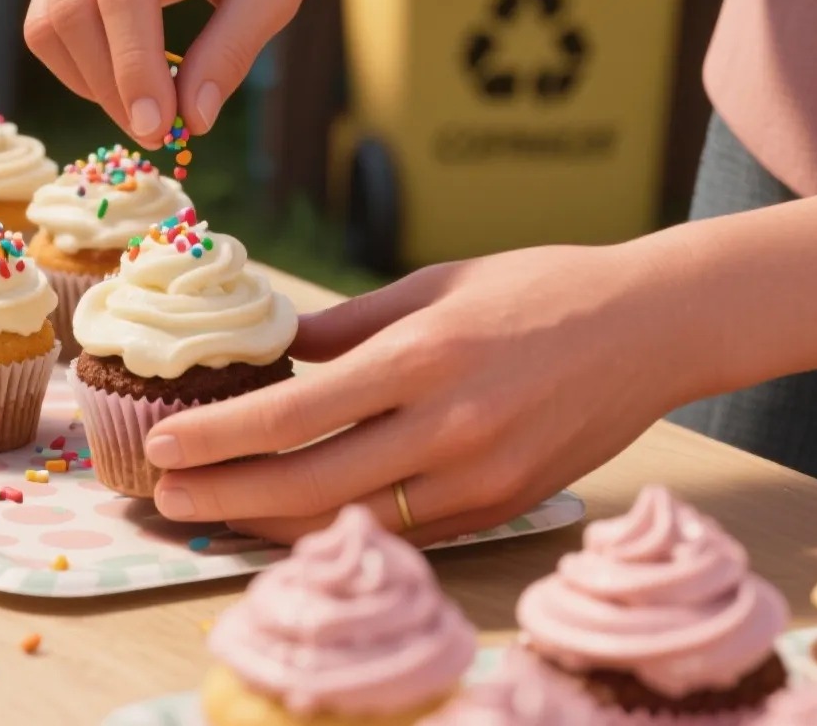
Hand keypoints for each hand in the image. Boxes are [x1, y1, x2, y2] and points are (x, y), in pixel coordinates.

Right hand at [22, 0, 331, 148]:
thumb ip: (231, 51)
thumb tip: (190, 121)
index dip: (133, 64)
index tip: (159, 127)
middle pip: (72, 5)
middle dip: (108, 82)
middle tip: (154, 134)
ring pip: (48, 21)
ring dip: (89, 82)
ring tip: (144, 115)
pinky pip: (49, 25)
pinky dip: (81, 70)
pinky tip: (126, 89)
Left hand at [142, 244, 698, 543]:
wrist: (652, 327)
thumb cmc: (538, 289)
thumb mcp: (435, 284)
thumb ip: (349, 326)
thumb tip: (275, 348)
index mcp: (421, 356)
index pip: (294, 414)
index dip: (219, 437)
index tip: (163, 445)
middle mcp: (447, 426)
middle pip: (308, 483)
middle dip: (224, 495)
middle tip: (163, 496)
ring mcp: (478, 477)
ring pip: (349, 521)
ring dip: (268, 524)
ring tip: (210, 513)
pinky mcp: (501, 505)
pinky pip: (402, 532)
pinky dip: (336, 529)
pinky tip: (288, 520)